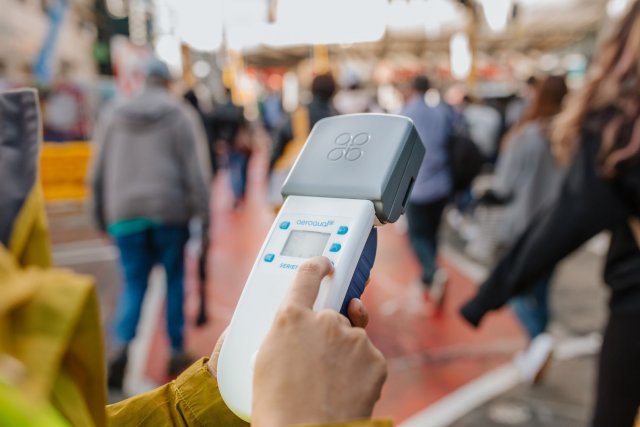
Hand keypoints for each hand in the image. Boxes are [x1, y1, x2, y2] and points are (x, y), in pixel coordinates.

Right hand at [251, 257, 386, 426]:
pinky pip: (368, 359)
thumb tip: (296, 328)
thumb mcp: (266, 358)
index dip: (318, 265)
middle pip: (333, 316)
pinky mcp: (375, 359)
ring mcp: (353, 339)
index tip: (326, 262)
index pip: (307, 275)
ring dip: (344, 355)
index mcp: (291, 317)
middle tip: (316, 363)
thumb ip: (285, 331)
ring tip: (327, 384)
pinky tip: (344, 390)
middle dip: (328, 334)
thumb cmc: (279, 406)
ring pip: (352, 340)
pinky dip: (360, 372)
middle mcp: (325, 320)